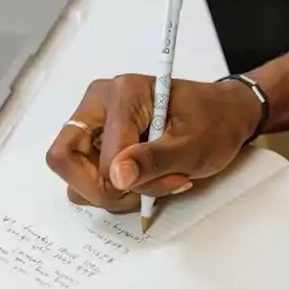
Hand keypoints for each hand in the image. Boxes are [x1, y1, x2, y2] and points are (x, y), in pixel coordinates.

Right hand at [45, 75, 262, 211]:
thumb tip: (117, 177)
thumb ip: (154, 160)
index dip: (129, 183)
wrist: (225, 115)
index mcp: (121, 95)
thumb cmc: (214, 125)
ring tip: (148, 183)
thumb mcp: (193, 146)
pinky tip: (141, 179)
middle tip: (141, 194)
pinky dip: (109, 186)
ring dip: (107, 191)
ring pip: (72, 173)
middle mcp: (98, 103)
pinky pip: (84, 174)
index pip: (101, 158)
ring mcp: (93, 121)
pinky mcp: (96, 138)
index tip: (170, 181)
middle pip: (64, 158)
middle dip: (100, 189)